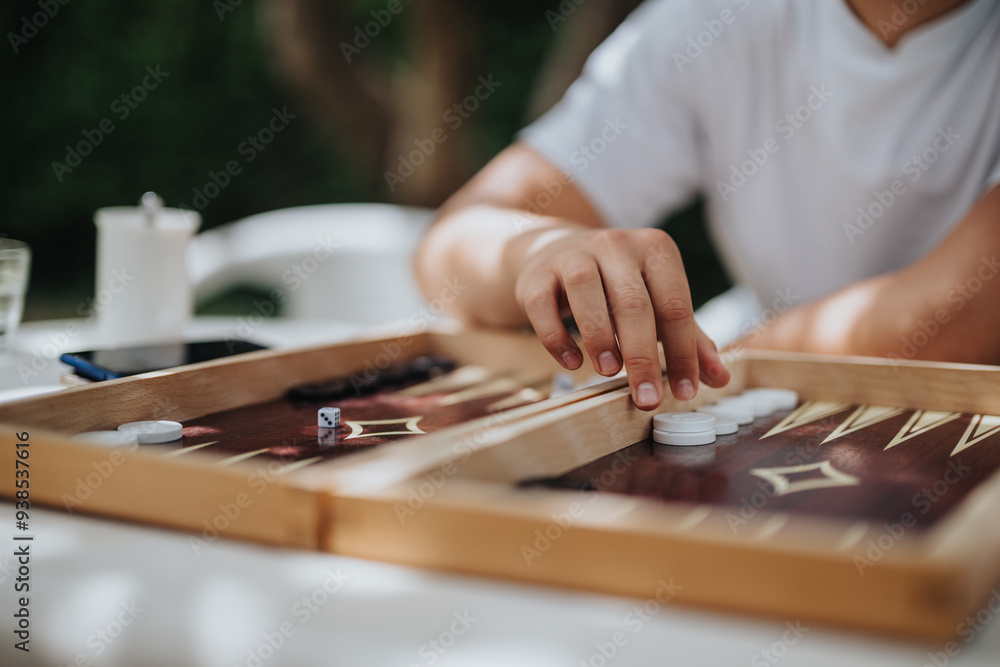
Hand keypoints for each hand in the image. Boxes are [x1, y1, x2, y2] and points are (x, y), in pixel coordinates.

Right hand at [513, 227, 729, 408]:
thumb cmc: (617, 286)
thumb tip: (719, 378)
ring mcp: (573, 254)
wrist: (556, 253)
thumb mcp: (656, 301)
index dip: (684, 353)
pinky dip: (556, 337)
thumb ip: (689, 337)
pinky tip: (571, 363)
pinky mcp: (538, 273)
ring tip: (609, 372)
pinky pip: (543, 305)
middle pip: (633, 303)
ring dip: (599, 338)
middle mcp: (615, 244)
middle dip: (643, 357)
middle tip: (647, 397)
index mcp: (654, 249)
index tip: (685, 393)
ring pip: (586, 292)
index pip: (674, 305)